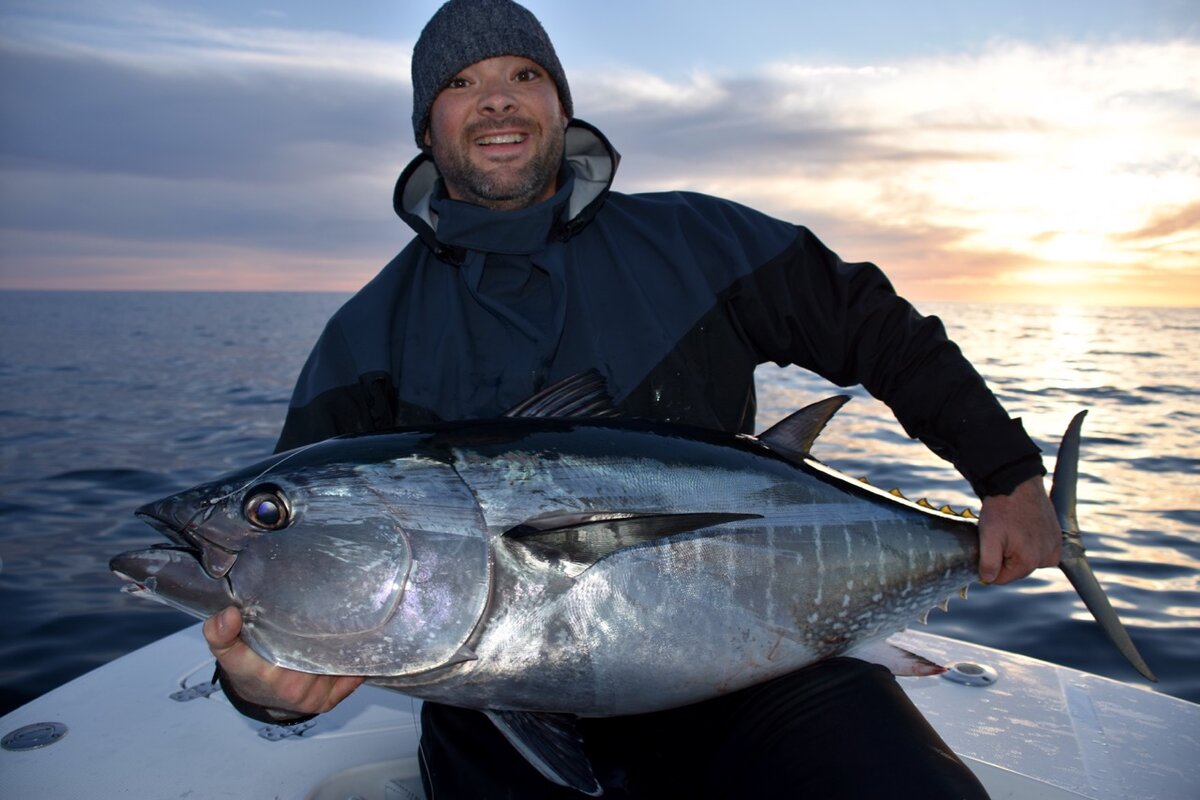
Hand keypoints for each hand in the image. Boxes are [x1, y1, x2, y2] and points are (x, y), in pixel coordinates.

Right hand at [203, 606, 364, 715]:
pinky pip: (349, 678)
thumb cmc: (246, 668)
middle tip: (336, 605)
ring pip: (337, 661)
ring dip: (344, 643)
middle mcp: (290, 686)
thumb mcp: (227, 651)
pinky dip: (354, 663)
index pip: (288, 646)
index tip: (309, 610)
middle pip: (321, 649)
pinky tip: (356, 646)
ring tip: (349, 621)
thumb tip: (228, 615)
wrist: (256, 696)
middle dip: (329, 629)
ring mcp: (311, 696)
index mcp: (264, 672)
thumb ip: (220, 634)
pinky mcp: (326, 702)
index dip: (301, 627)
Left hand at [977, 476, 1061, 584]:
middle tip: (999, 536)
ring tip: (1011, 530)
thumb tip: (988, 580)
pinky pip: (1041, 551)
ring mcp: (1054, 547)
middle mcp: (1046, 558)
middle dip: (1005, 558)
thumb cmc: (1002, 509)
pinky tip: (1022, 529)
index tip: (987, 550)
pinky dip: (1031, 544)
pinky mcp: (1057, 538)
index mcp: (1028, 561)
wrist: (1018, 484)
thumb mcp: (988, 536)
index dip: (990, 568)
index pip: (1003, 578)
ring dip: (1018, 551)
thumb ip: (988, 563)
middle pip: (1017, 570)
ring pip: (1028, 560)